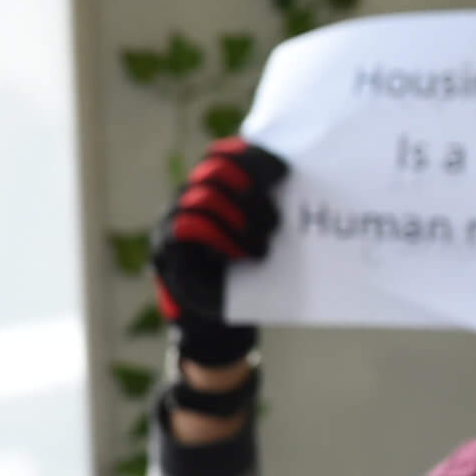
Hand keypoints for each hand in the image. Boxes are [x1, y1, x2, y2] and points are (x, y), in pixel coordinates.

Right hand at [152, 139, 287, 367]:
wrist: (220, 321)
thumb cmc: (249, 277)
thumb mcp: (264, 238)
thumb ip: (271, 208)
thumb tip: (309, 192)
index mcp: (214, 189)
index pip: (226, 154)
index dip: (254, 157)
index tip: (286, 171)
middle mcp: (189, 197)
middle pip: (214, 169)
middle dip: (250, 188)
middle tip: (276, 221)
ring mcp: (172, 220)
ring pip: (202, 197)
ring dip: (239, 219)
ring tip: (262, 247)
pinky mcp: (166, 247)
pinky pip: (188, 225)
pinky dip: (219, 237)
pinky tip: (238, 255)